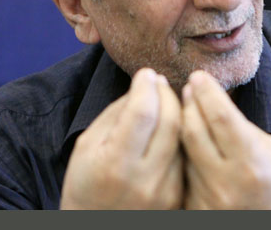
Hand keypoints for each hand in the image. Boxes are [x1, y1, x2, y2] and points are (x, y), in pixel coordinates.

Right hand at [60, 68, 183, 208]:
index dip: (146, 87)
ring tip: (165, 97)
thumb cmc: (86, 184)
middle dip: (166, 93)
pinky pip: (184, 155)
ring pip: (182, 137)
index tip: (145, 73)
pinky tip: (170, 124)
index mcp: (115, 165)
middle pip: (170, 122)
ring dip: (177, 110)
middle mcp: (145, 180)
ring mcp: (165, 191)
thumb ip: (116, 114)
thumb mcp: (87, 146)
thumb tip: (142, 87)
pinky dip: (179, 134)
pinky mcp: (177, 197)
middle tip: (158, 80)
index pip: (142, 113)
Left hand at [180, 71, 270, 209]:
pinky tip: (186, 141)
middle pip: (194, 130)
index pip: (221, 115)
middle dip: (188, 103)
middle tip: (187, 88)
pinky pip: (183, 174)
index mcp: (253, 163)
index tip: (198, 76)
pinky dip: (184, 154)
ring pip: (184, 151)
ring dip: (182, 126)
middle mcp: (227, 183)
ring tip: (186, 109)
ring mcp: (207, 200)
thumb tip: (211, 102)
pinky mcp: (195, 211)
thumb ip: (242, 128)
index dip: (207, 92)